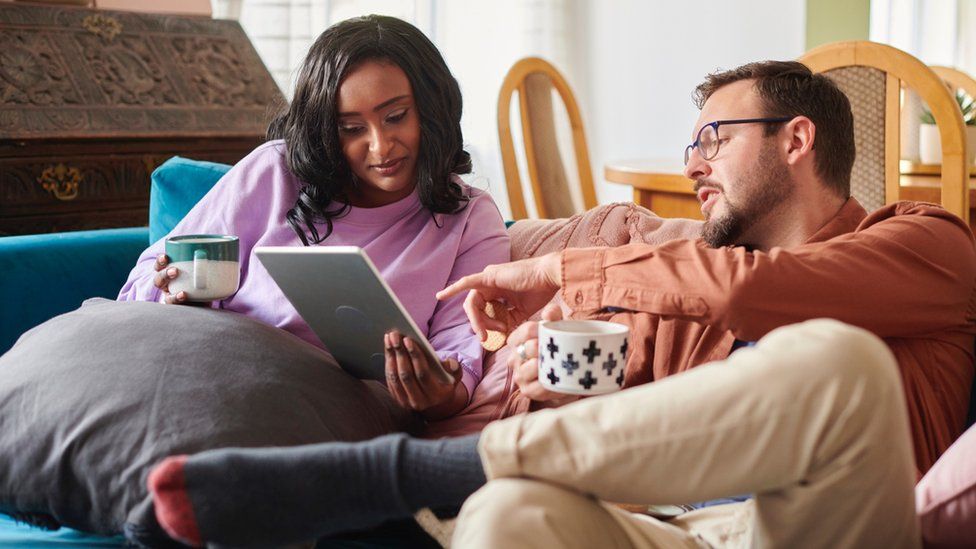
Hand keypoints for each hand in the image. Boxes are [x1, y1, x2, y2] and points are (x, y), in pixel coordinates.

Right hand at [153, 254, 211, 306]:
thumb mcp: (207, 272)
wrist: (211, 301)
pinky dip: (177, 299)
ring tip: (181, 290)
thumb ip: (211, 263)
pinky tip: (183, 295)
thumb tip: (223, 251)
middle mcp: (169, 286)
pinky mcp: (180, 307)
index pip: (161, 266)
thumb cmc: (206, 283)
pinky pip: (174, 304)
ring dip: (172, 293)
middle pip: (159, 279)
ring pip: (164, 293)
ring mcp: (173, 297)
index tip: (165, 256)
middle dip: (164, 274)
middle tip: (175, 271)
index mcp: (172, 274)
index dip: (160, 261)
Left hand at [384, 331, 466, 418]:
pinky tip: (388, 347)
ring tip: (389, 338)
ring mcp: (406, 402)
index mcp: (436, 395)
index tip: (407, 339)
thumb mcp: (455, 375)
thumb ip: (455, 369)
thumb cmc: (445, 381)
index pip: (423, 374)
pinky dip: (388, 362)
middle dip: (399, 353)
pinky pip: (389, 379)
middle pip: (406, 375)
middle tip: (394, 335)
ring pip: (395, 376)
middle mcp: (420, 402)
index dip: (414, 356)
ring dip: (391, 355)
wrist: (436, 399)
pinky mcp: (397, 398)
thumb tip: (450, 364)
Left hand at [436, 252, 561, 341]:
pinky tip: (440, 296)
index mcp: (499, 291)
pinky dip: (453, 288)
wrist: (550, 277)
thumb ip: (510, 322)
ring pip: (472, 302)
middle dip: (480, 324)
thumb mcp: (522, 312)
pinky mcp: (489, 276)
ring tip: (485, 331)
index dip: (487, 324)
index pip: (484, 310)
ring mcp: (489, 278)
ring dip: (477, 320)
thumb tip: (503, 335)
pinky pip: (467, 283)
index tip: (499, 334)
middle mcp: (491, 283)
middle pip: (475, 308)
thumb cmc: (540, 291)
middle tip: (486, 336)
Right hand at [507, 304, 576, 403]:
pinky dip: (550, 384)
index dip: (541, 329)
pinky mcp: (528, 391)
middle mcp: (514, 357)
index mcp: (517, 339)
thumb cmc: (558, 347)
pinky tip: (560, 379)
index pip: (526, 330)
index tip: (555, 330)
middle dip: (546, 347)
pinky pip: (538, 388)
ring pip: (530, 368)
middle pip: (530, 347)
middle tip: (559, 347)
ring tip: (559, 363)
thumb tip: (549, 314)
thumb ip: (553, 315)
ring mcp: (519, 375)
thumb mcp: (557, 327)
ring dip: (546, 365)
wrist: (567, 374)